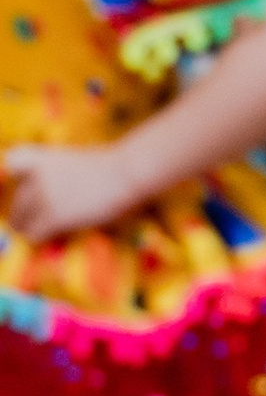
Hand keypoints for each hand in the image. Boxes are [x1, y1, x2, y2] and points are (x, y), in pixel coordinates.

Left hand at [3, 141, 138, 242]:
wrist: (125, 173)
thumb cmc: (113, 167)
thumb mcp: (76, 161)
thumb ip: (58, 173)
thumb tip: (55, 192)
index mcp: (42, 158)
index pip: (11, 163)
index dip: (14, 178)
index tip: (21, 187)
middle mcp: (36, 176)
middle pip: (17, 200)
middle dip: (22, 212)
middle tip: (29, 221)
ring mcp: (43, 196)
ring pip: (20, 220)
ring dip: (27, 228)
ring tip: (35, 233)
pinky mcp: (53, 216)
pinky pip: (34, 233)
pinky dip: (39, 238)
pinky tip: (49, 238)